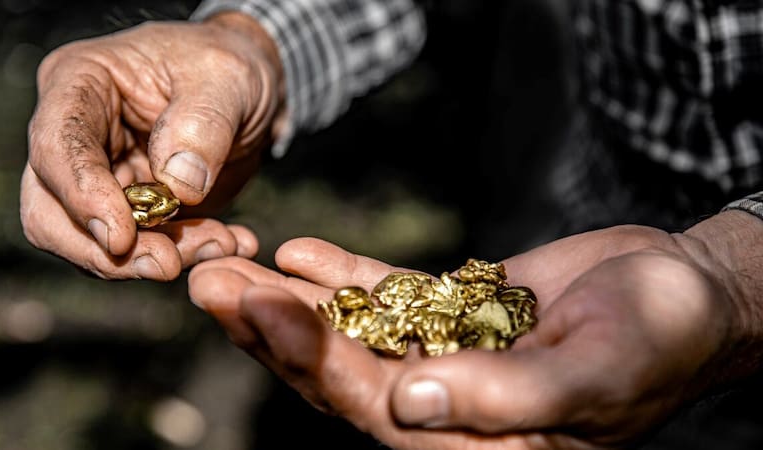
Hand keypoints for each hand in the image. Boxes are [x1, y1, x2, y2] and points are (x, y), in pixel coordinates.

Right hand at [20, 12, 284, 279]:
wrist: (251, 93)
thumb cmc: (228, 67)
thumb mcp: (228, 78)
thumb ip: (203, 124)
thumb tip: (177, 186)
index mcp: (80, 83)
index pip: (56, 145)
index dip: (81, 195)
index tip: (121, 237)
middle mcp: (74, 136)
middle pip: (51, 211)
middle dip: (106, 251)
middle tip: (167, 264)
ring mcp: (98, 180)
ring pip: (93, 244)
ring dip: (153, 258)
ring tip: (220, 243)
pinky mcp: (130, 214)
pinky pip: (140, 252)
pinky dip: (182, 256)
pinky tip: (227, 243)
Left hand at [187, 211, 762, 448]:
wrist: (683, 293)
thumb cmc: (656, 339)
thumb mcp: (593, 372)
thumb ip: (502, 399)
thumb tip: (404, 405)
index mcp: (474, 440)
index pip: (373, 409)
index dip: (312, 360)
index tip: (258, 306)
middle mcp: (445, 406)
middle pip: (340, 372)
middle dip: (272, 330)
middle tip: (208, 280)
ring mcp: (444, 357)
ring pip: (350, 333)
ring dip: (289, 300)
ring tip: (230, 263)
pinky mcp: (452, 313)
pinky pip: (387, 296)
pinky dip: (345, 276)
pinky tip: (299, 251)